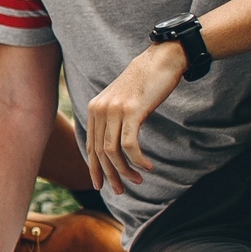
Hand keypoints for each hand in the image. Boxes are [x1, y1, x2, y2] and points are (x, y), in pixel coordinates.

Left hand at [83, 42, 185, 195]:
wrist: (161, 60)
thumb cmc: (145, 83)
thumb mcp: (122, 101)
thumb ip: (113, 119)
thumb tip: (112, 147)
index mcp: (94, 109)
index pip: (90, 146)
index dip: (94, 169)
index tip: (101, 186)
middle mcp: (99, 110)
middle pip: (99, 153)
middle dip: (110, 175)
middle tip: (121, 191)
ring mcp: (114, 110)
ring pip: (112, 152)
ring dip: (125, 171)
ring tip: (138, 180)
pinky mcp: (131, 111)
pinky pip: (129, 145)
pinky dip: (137, 160)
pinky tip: (147, 167)